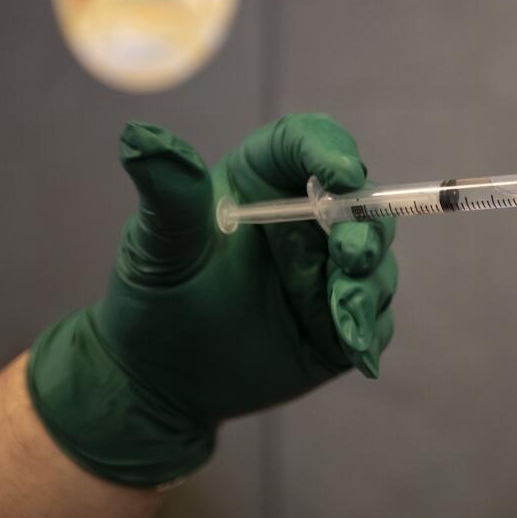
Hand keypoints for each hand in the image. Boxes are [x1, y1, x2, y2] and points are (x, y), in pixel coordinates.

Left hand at [28, 115, 396, 485]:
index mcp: (263, 181)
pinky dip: (370, 330)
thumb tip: (139, 137)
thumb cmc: (155, 299)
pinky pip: (376, 317)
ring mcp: (329, 270)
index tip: (342, 175)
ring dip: (368, 285)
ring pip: (376, 261)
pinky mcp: (343, 319)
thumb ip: (168, 197)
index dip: (330, 150)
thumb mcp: (159, 249)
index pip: (306, 143)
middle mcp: (306, 219)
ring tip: (344, 321)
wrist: (163, 380)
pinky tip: (354, 350)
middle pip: (360, 202)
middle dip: (366, 229)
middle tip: (350, 258)